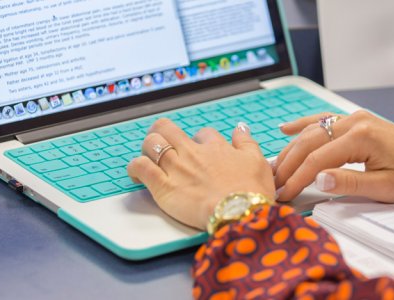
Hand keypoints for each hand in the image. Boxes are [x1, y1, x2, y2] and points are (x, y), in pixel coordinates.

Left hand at [127, 119, 274, 229]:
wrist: (238, 212)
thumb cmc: (251, 191)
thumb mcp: (258, 162)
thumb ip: (247, 143)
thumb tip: (241, 128)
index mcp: (216, 147)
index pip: (203, 134)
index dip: (200, 140)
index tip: (200, 149)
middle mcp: (193, 153)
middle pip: (168, 129)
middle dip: (162, 131)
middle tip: (163, 142)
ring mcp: (176, 168)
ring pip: (152, 144)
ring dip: (148, 147)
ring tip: (149, 156)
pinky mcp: (163, 186)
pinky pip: (141, 167)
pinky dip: (135, 167)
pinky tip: (136, 172)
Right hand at [273, 110, 393, 202]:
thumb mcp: (384, 187)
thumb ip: (349, 182)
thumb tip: (318, 180)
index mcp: (360, 137)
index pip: (317, 159)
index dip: (297, 178)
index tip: (283, 194)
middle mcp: (354, 121)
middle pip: (309, 142)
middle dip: (288, 164)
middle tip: (273, 184)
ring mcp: (354, 118)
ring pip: (312, 131)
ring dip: (292, 149)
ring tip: (275, 168)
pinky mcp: (356, 120)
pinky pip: (323, 120)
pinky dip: (303, 125)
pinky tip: (285, 129)